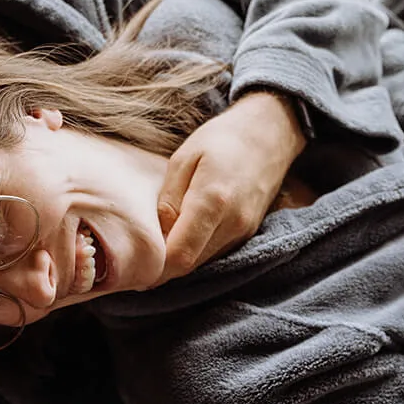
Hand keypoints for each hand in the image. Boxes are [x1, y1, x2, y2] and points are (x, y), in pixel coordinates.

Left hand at [156, 90, 305, 280]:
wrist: (269, 135)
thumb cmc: (221, 140)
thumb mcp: (183, 159)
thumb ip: (168, 201)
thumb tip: (158, 237)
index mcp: (212, 201)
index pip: (180, 255)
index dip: (155, 269)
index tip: (134, 266)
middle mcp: (233, 223)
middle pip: (190, 265)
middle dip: (163, 268)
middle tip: (138, 260)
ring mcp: (244, 231)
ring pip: (203, 263)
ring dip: (180, 260)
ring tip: (158, 246)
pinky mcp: (249, 233)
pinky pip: (216, 253)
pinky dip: (197, 251)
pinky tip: (183, 236)